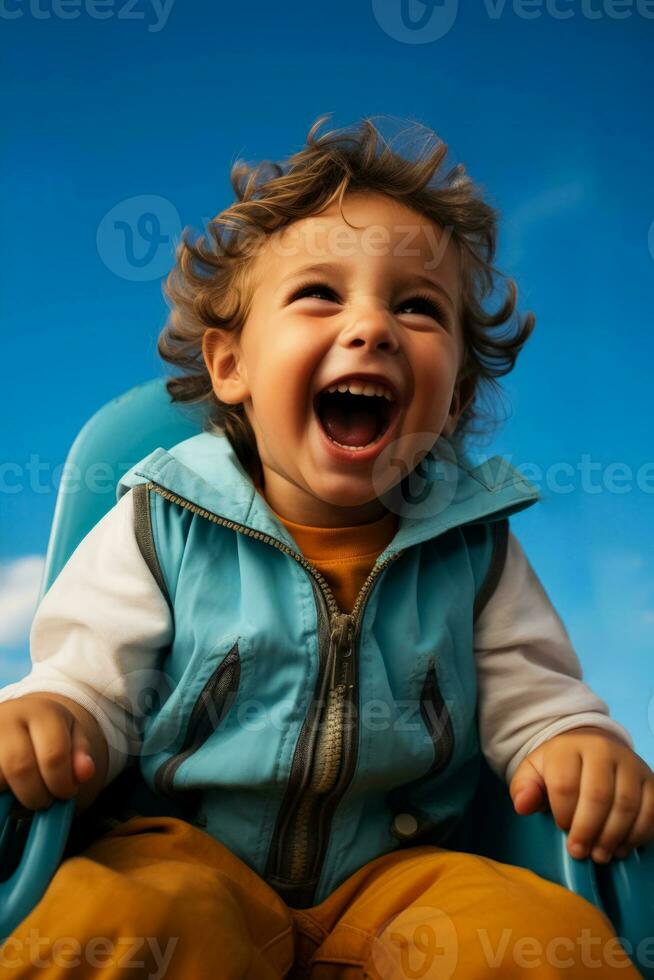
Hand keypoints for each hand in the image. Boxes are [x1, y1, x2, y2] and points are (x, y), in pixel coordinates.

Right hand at [0, 693, 100, 810]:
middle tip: (45, 800)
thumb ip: (81, 754)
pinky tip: (10, 786)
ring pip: (0, 778)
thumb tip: (86, 773)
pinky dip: (2, 790)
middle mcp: (9, 717)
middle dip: (37, 795)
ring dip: (15, 795)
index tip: (66, 793)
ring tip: (27, 792)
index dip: (62, 783)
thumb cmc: (48, 732)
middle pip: (21, 768)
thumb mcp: (72, 736)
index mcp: (41, 711)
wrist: (16, 717)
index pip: (54, 755)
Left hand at [509, 726, 653, 862]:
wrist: (592, 750)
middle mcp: (603, 750)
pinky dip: (637, 835)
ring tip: (599, 855)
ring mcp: (630, 763)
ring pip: (626, 804)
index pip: (565, 784)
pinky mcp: (650, 780)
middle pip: (598, 795)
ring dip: (612, 836)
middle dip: (587, 830)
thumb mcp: (534, 772)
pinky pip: (650, 811)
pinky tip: (621, 847)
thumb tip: (522, 806)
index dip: (563, 813)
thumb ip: (524, 788)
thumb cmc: (559, 768)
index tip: (561, 829)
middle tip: (579, 851)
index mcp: (569, 747)